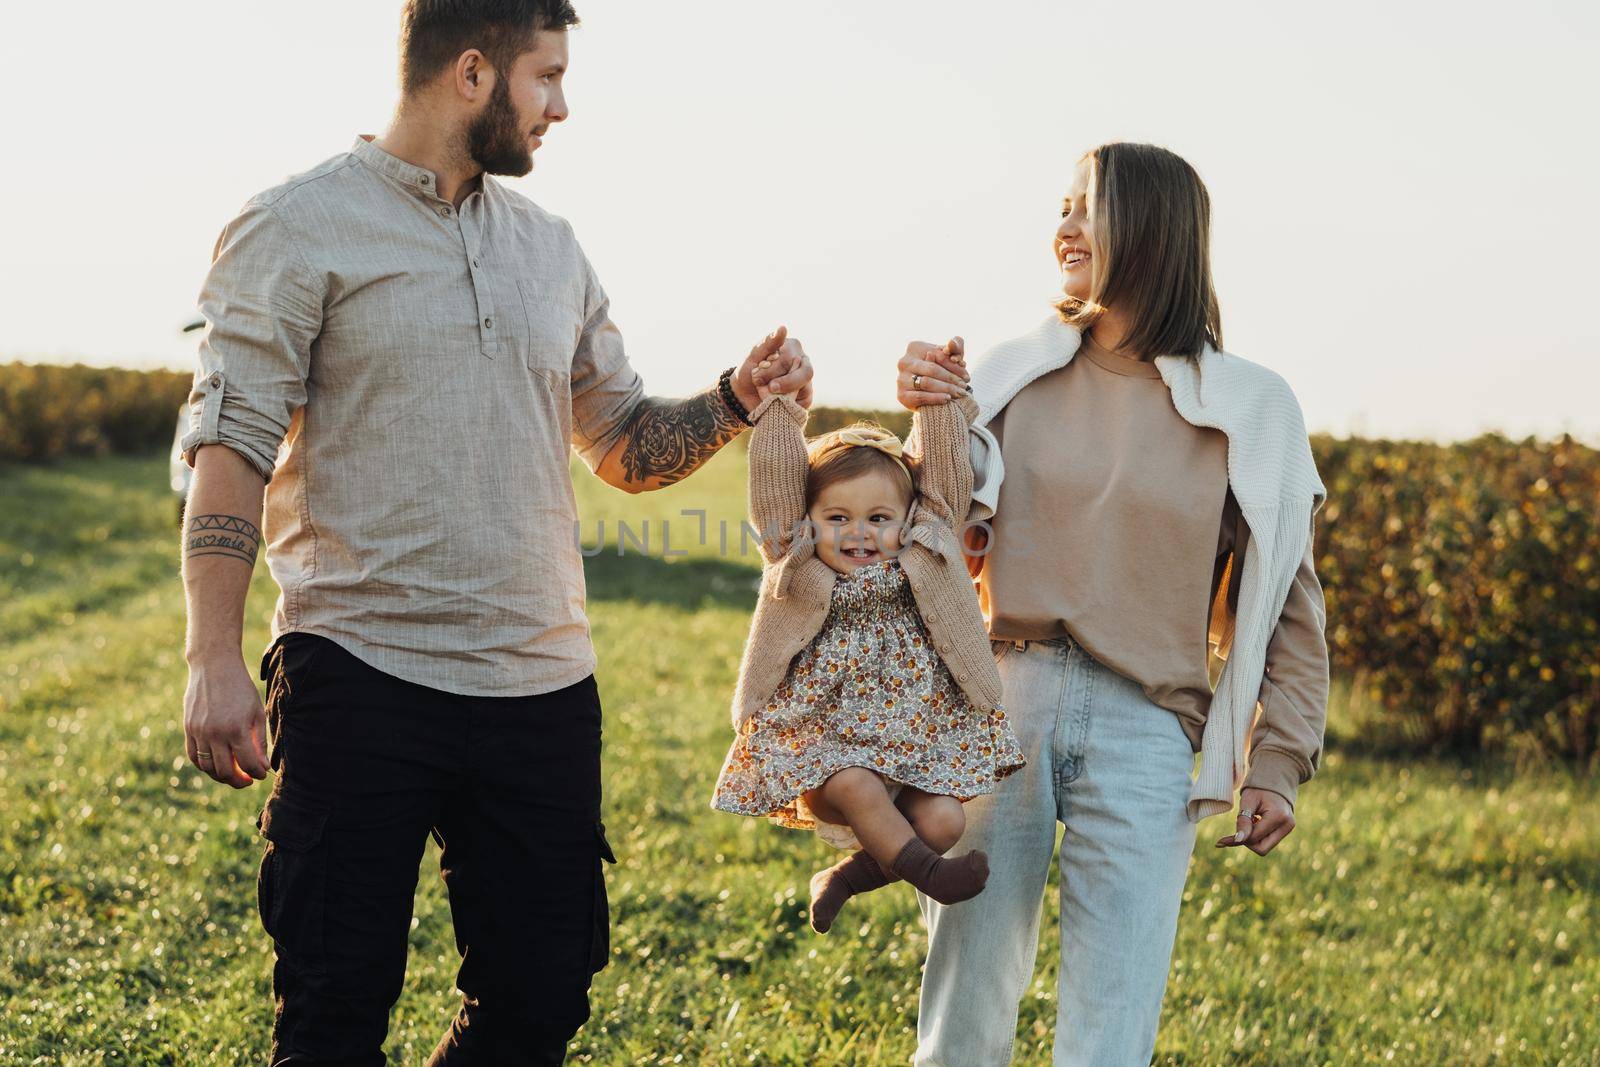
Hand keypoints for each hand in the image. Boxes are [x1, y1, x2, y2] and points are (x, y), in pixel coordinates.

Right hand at [184, 653, 270, 787]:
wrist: (214, 666)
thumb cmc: (241, 689)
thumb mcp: (256, 712)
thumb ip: (259, 742)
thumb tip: (263, 768)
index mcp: (236, 728)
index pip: (247, 764)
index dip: (256, 774)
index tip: (262, 775)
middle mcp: (215, 733)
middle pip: (225, 771)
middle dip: (239, 781)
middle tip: (247, 780)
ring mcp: (198, 732)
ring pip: (207, 767)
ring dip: (221, 776)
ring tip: (233, 773)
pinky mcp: (188, 729)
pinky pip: (193, 756)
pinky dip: (204, 766)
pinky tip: (216, 765)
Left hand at [736, 326, 813, 410]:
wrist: (743, 395)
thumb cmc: (748, 372)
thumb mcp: (753, 356)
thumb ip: (768, 343)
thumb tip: (783, 328)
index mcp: (792, 347)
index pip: (792, 358)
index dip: (775, 370)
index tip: (757, 378)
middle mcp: (803, 362)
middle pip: (805, 373)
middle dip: (782, 383)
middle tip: (765, 389)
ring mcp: (806, 380)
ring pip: (805, 389)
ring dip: (782, 395)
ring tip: (766, 395)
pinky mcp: (806, 397)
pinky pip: (804, 403)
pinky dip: (786, 405)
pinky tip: (774, 402)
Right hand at [897, 337, 970, 408]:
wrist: (931, 393)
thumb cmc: (942, 370)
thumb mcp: (951, 356)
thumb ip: (956, 346)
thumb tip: (951, 344)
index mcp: (914, 347)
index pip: (938, 355)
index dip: (954, 366)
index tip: (966, 375)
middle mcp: (904, 362)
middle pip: (932, 369)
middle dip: (951, 378)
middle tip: (963, 386)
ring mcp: (901, 379)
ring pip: (926, 382)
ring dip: (945, 388)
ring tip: (959, 393)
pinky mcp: (901, 395)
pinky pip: (920, 396)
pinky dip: (935, 398)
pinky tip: (947, 399)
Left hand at [1214, 788, 1294, 855]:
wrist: (1275, 780)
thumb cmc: (1259, 788)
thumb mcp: (1247, 801)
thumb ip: (1243, 821)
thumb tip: (1238, 840)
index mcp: (1278, 817)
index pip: (1254, 838)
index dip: (1238, 839)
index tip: (1221, 840)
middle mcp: (1287, 825)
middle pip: (1262, 849)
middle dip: (1247, 841)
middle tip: (1239, 828)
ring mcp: (1288, 829)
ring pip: (1265, 847)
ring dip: (1252, 839)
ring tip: (1250, 821)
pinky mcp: (1285, 830)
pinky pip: (1268, 842)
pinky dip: (1257, 836)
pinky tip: (1254, 823)